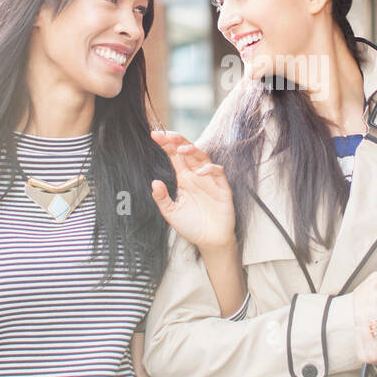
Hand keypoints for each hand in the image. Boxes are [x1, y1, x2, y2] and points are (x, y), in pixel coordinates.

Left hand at [149, 130, 235, 251]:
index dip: (166, 145)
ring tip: (181, 149)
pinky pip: (218, 173)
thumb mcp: (171, 213)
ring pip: (203, 157)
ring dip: (193, 151)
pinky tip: (200, 172)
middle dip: (178, 142)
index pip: (174, 157)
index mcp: (184, 179)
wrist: (210, 241)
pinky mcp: (222, 188)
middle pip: (188, 152)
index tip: (154, 135)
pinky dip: (210, 169)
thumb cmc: (191, 226)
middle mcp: (196, 176)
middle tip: (167, 135)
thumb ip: (162, 198)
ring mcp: (210, 180)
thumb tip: (154, 182)